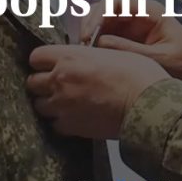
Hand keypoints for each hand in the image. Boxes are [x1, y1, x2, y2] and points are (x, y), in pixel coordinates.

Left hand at [27, 45, 169, 138]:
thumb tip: (84, 59)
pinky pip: (54, 125)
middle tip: (57, 84)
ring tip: (65, 102)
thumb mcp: (114, 53)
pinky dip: (61, 122)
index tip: (50, 64)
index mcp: (69, 57)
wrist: (149, 106)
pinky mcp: (70, 127)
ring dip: (49, 103)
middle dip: (42, 82)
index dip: (43, 61)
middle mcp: (60, 80)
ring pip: (39, 105)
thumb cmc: (139, 75)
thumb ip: (90, 56)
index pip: (36, 57)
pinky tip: (75, 117)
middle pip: (32, 82)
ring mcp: (62, 106)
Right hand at [81, 0, 181, 92]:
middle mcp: (139, 15)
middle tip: (83, 44)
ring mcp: (132, 26)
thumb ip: (128, 50)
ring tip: (85, 52)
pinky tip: (91, 56)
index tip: (89, 34)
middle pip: (104, 8)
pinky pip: (105, 36)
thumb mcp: (158, 59)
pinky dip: (95, 43)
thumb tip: (97, 42)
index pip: (116, 2)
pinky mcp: (127, 40)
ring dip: (90, 33)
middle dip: (90, 23)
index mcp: (150, 12)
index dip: (98, 14)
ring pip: (101, 22)